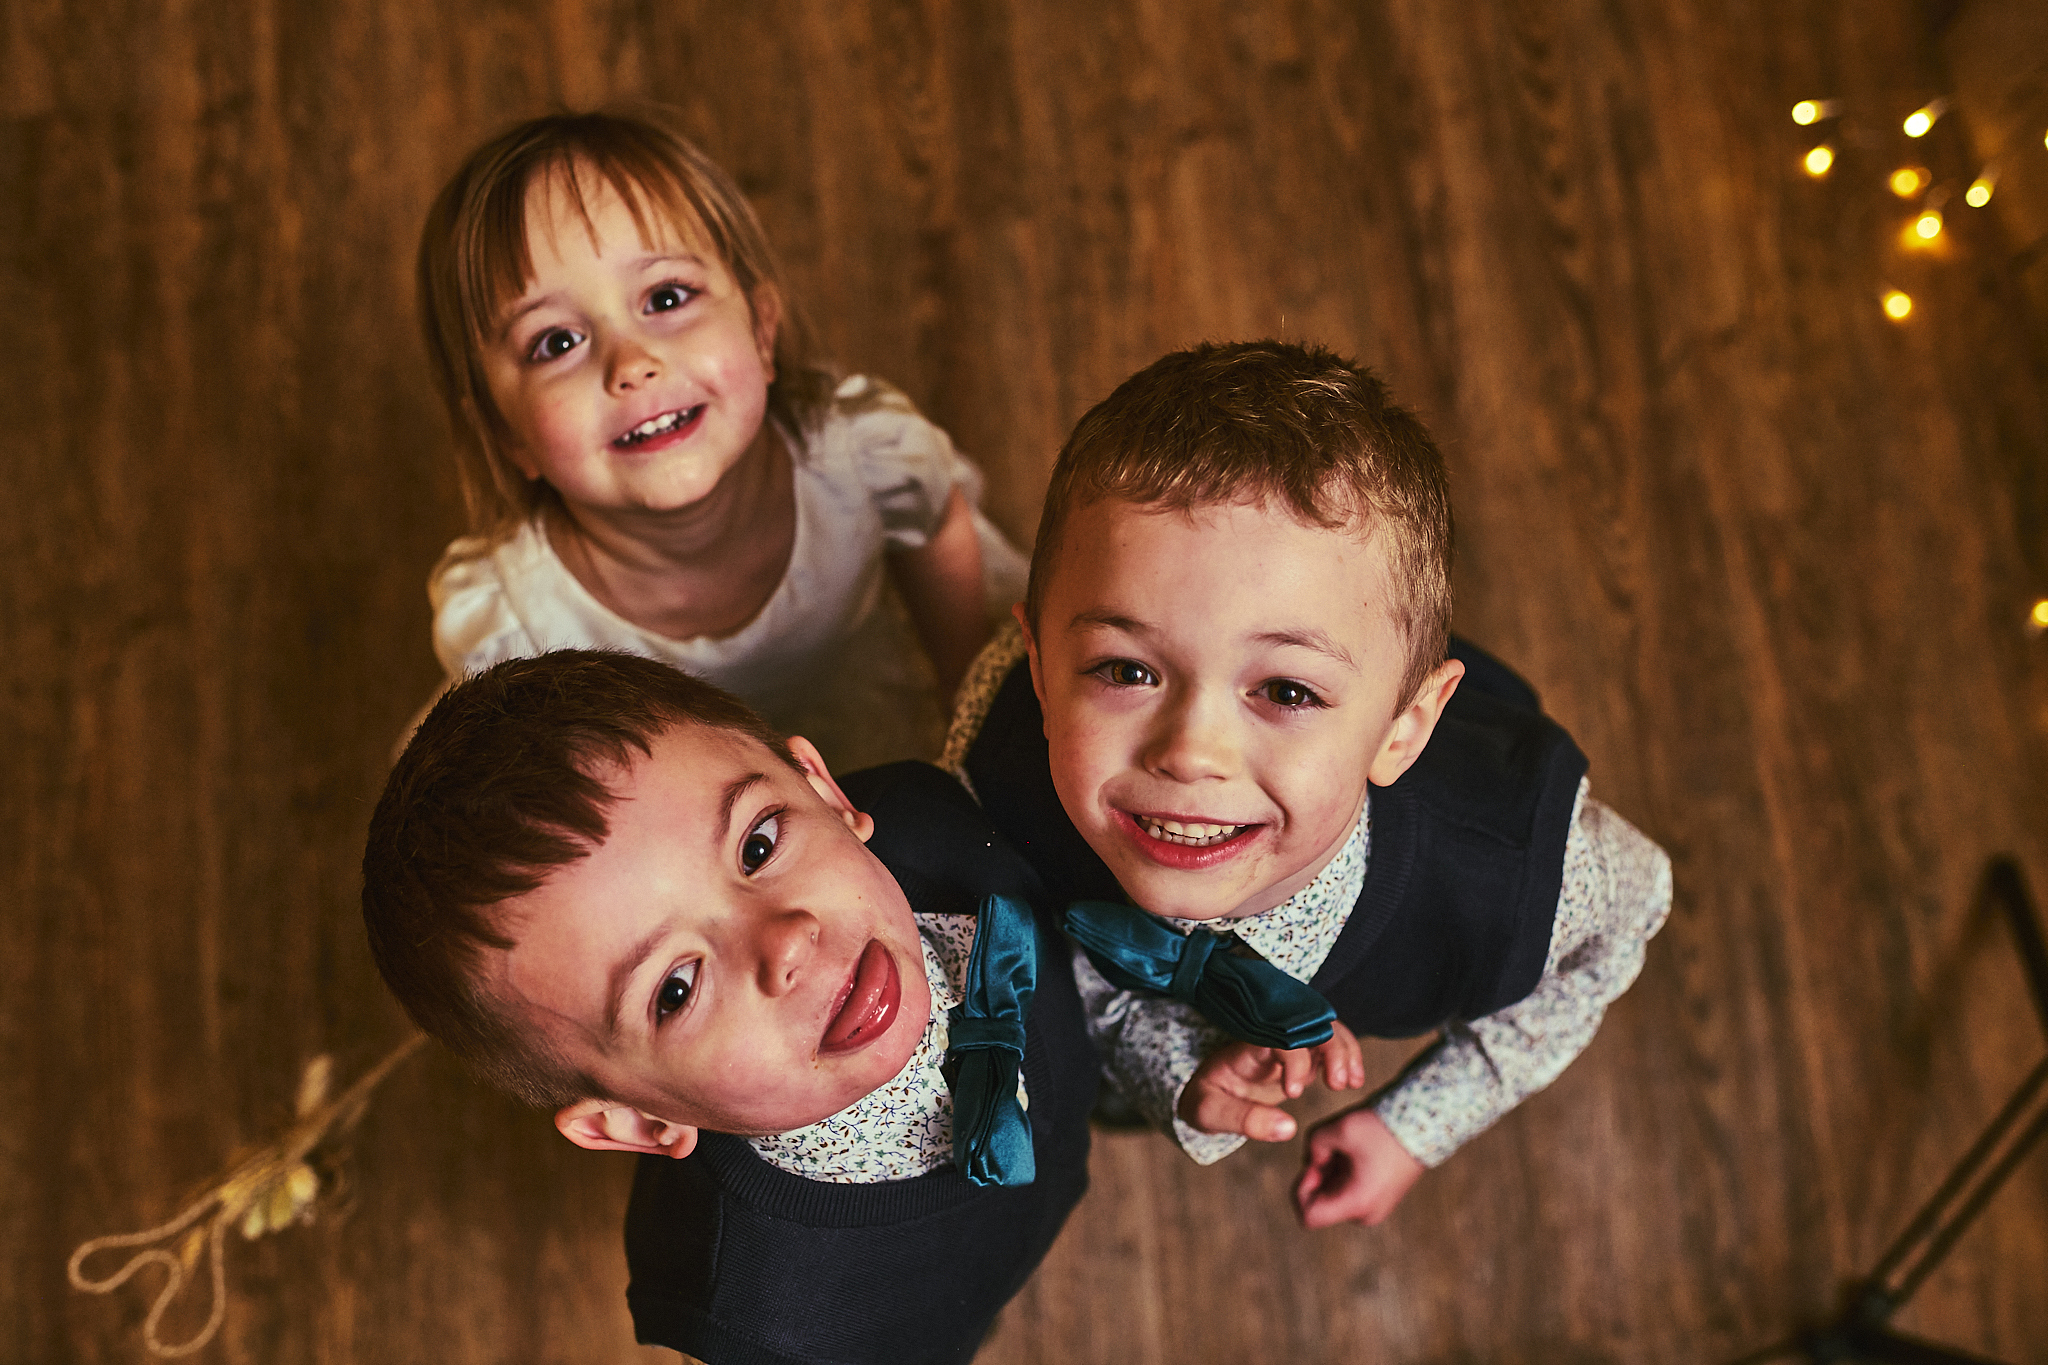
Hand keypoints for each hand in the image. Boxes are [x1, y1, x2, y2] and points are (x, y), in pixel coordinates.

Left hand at [1178, 1021, 1364, 1140]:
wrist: (1205, 1091)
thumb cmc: (1205, 1099)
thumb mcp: (1211, 1113)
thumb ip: (1246, 1120)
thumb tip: (1288, 1128)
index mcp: (1246, 1047)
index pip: (1277, 1037)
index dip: (1293, 1060)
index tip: (1293, 1093)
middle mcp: (1271, 1038)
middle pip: (1308, 1024)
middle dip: (1330, 1048)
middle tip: (1338, 1084)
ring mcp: (1288, 1043)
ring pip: (1324, 1029)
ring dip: (1344, 1050)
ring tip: (1351, 1083)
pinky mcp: (1301, 1054)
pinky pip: (1330, 1043)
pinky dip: (1347, 1056)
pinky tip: (1353, 1080)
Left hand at [1294, 1105, 1424, 1227]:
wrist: (1424, 1125)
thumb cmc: (1381, 1127)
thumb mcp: (1339, 1129)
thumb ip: (1313, 1146)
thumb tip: (1313, 1162)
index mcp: (1357, 1203)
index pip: (1309, 1217)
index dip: (1301, 1190)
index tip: (1313, 1165)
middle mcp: (1366, 1215)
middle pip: (1322, 1205)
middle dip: (1317, 1177)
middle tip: (1331, 1150)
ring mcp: (1375, 1210)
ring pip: (1335, 1198)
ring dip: (1330, 1174)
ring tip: (1346, 1148)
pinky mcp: (1380, 1201)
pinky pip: (1350, 1194)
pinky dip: (1343, 1175)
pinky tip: (1354, 1153)